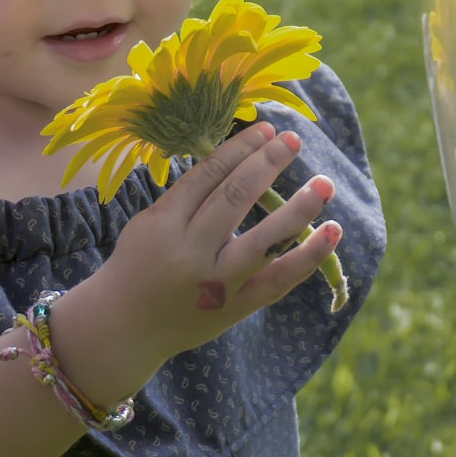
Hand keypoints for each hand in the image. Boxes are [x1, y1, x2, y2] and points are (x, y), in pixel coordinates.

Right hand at [58, 122, 341, 391]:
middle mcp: (191, 252)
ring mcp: (216, 284)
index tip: (266, 129)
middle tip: (293, 140)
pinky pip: (278, 281)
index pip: (208, 175)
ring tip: (324, 183)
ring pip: (264, 241)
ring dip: (299, 209)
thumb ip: (187, 197)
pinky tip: (331, 231)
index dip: (240, 148)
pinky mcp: (236, 309)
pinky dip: (308, 256)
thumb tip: (238, 160)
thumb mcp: (148, 222)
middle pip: (235, 198)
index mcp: (164, 223)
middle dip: (268, 164)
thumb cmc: (137, 263)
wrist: (124, 327)